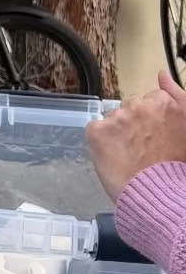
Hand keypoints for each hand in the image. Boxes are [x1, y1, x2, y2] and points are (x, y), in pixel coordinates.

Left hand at [86, 73, 185, 201]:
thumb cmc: (179, 170)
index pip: (154, 99)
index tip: (157, 133)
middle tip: (143, 146)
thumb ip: (178, 99)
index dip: (155, 117)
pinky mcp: (97, 130)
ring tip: (130, 153)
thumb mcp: (185, 132)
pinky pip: (96, 129)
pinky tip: (114, 156)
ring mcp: (117, 117)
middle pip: (132, 105)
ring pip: (114, 116)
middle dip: (136, 120)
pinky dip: (102, 140)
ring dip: (119, 129)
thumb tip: (162, 75)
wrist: (162, 199)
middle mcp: (141, 106)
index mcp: (167, 105)